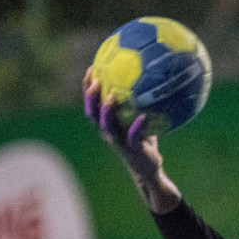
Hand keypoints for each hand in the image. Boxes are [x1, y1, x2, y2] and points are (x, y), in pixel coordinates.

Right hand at [83, 67, 181, 213]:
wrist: (150, 169)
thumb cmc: (145, 142)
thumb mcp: (142, 120)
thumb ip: (142, 104)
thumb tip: (151, 79)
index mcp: (107, 125)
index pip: (92, 104)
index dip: (88, 88)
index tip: (91, 68)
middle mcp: (109, 133)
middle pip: (92, 114)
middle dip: (90, 96)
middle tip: (95, 79)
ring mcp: (119, 142)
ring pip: (107, 125)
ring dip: (107, 110)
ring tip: (111, 95)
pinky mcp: (132, 150)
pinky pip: (132, 136)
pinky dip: (136, 126)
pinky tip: (143, 116)